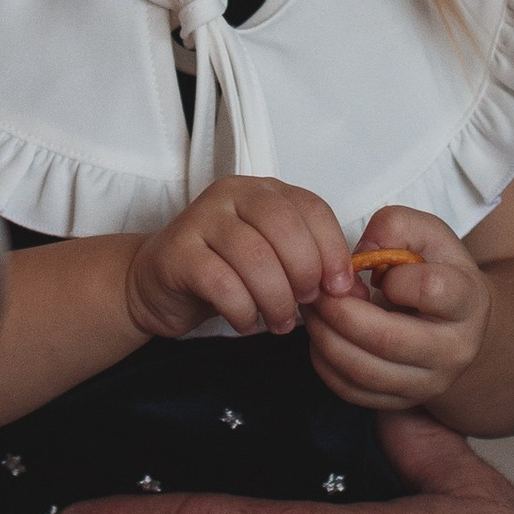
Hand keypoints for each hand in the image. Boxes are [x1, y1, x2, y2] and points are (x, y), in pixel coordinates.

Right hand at [124, 174, 352, 345]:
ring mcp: (200, 219)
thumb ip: (313, 269)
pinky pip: (222, 283)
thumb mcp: (274, 262)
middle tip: (304, 305)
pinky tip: (246, 322)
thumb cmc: (225, 273)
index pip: (311, 207)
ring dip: (275, 300)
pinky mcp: (177, 252)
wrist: (158, 284)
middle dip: (304, 274)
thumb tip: (355, 292)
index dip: (333, 249)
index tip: (339, 288)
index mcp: (263, 191)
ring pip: (254, 258)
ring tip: (279, 322)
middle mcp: (231, 194)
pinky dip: (243, 311)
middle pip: (284, 228)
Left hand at [305, 208, 487, 410]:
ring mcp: (428, 382)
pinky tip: (322, 336)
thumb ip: (395, 226)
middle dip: (340, 313)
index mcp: (466, 302)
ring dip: (325, 338)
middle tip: (318, 291)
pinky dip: (325, 364)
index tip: (380, 271)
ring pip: (365, 372)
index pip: (432, 291)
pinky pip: (353, 391)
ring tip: (315, 310)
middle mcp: (453, 350)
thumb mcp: (427, 235)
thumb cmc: (439, 273)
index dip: (395, 277)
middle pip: (388, 341)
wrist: (460, 324)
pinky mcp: (401, 401)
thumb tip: (359, 253)